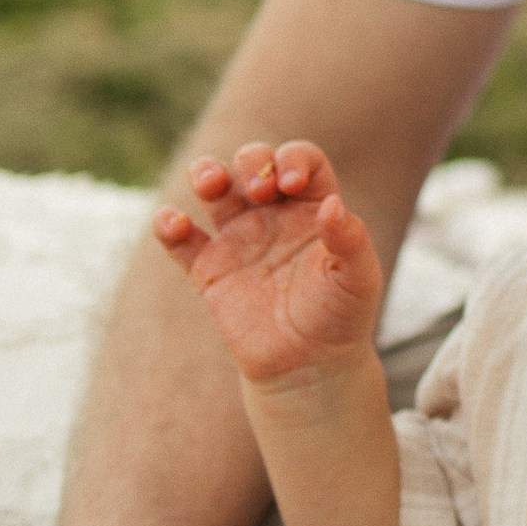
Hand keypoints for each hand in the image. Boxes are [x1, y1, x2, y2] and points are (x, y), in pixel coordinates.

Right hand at [155, 139, 384, 384]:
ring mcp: (238, 238)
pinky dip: (169, 225)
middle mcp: (273, 214)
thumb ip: (350, 240)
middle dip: (250, 161)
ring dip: (206, 172)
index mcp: (312, 207)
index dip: (293, 159)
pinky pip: (180, 239)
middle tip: (259, 191)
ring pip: (213, 187)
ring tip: (210, 183)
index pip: (301, 160)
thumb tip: (333, 204)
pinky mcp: (208, 269)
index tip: (291, 183)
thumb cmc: (340, 318)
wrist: (308, 366)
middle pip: (253, 162)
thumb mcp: (358, 279)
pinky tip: (176, 224)